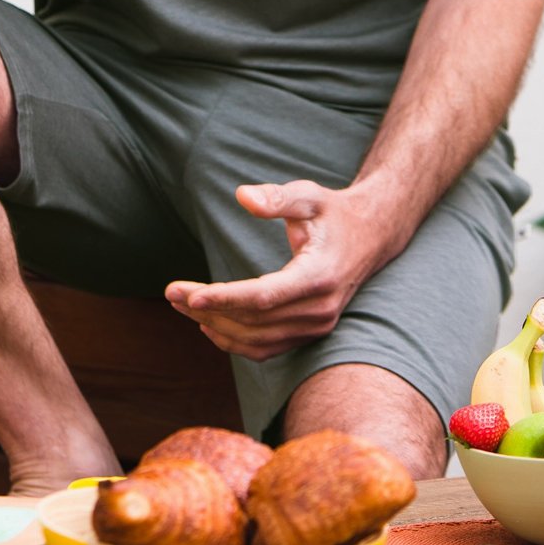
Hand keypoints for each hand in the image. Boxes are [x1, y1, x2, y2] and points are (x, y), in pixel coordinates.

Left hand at [165, 181, 389, 361]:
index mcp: (319, 276)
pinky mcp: (311, 333)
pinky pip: (267, 348)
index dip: (225, 297)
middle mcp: (320, 309)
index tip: (189, 294)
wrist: (371, 236)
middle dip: (208, 309)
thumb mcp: (309, 196)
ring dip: (216, 325)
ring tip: (181, 305)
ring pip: (257, 339)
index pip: (264, 296)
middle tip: (171, 292)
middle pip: (254, 320)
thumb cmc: (334, 212)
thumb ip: (277, 197)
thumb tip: (243, 196)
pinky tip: (208, 326)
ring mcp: (317, 326)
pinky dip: (235, 342)